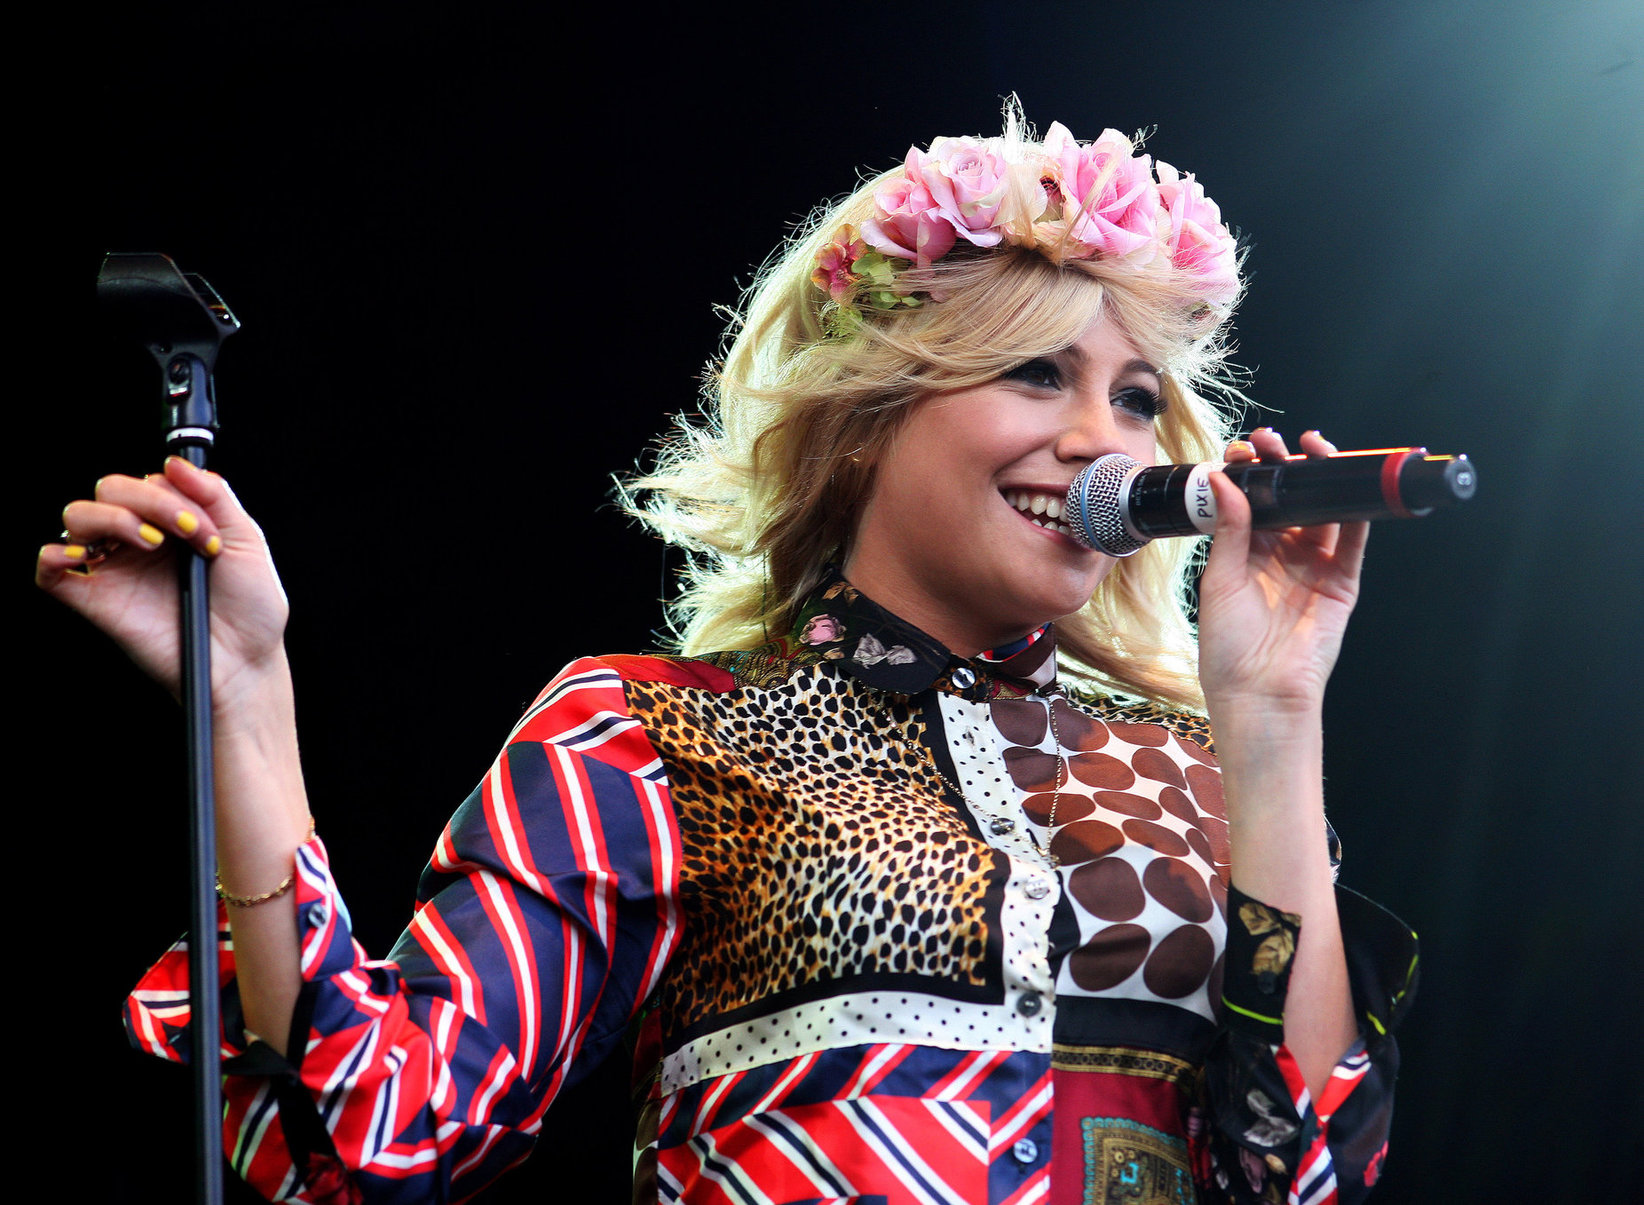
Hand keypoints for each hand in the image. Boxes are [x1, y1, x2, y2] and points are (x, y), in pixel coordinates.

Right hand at [36, 457, 289, 705]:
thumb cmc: (251, 607)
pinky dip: (54, 555)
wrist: (243, 661)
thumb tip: (175, 463)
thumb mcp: (246, 540)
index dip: (173, 494)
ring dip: (110, 518)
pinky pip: (50, 570)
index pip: (149, 481)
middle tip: (185, 534)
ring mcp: (115, 568)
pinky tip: (87, 557)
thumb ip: (214, 496)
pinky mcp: (96, 600)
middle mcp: (139, 540)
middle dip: (147, 500)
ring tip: (150, 544)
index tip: (205, 529)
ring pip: (77, 517)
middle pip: (110, 490)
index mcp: (173, 523)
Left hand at [1196, 429, 1368, 714]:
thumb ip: (1229, 530)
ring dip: (1322, 480)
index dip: (1250, 473)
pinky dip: (1355, 512)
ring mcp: (1313, 566)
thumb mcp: (1221, 581)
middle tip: (1275, 443)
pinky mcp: (1341, 582)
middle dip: (1285, 467)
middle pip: (1290, 499)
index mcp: (1245, 552)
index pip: (1251, 501)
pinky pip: (1352, 541)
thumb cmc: (1228, 648)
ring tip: (1315, 449)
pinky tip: (1349, 485)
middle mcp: (1280, 554)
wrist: (1259, 692)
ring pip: (1323, 512)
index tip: (1244, 450)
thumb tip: (1223, 480)